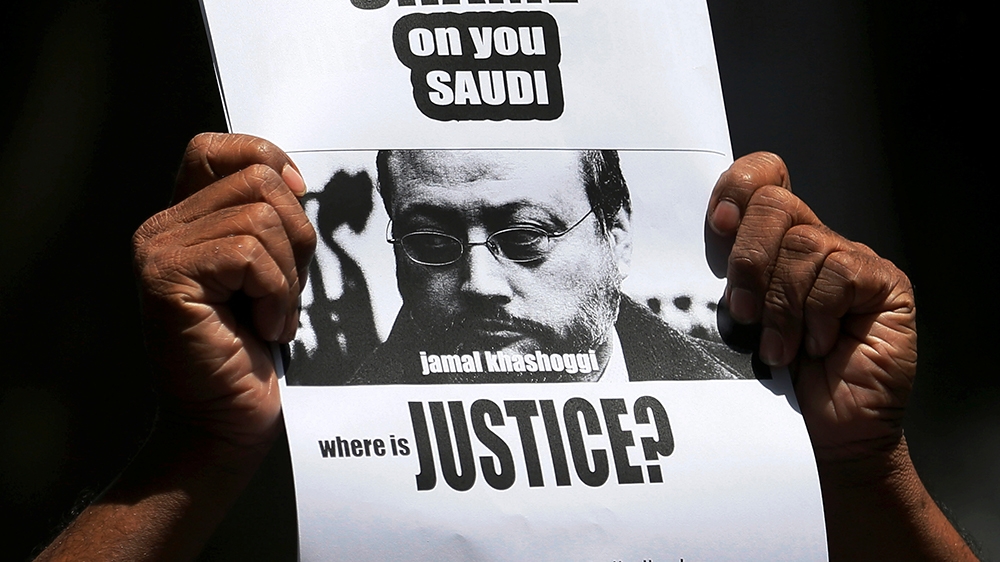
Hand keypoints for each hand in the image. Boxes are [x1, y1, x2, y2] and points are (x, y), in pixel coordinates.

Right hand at [132, 133, 315, 447]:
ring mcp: (158, 250)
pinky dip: (274, 295)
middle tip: (284, 290)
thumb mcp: (269, 271)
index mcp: (186, 220)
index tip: (296, 200)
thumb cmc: (251, 352)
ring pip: (260, 217)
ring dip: (286, 277)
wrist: (227, 421)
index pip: (218, 148)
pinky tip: (261, 327)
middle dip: (295, 237)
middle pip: (257, 179)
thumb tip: (294, 181)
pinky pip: (249, 254)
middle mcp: (163, 227)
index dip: (267, 160)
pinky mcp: (166, 277)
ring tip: (270, 315)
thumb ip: (268, 222)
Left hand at [707, 152, 914, 463]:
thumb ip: (729, 276)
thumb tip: (710, 239)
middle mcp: (813, 240)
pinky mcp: (884, 283)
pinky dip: (817, 314)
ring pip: (804, 244)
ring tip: (778, 348)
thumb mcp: (738, 320)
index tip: (718, 225)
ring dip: (780, 304)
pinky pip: (839, 273)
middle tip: (742, 311)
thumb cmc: (774, 379)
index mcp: (773, 242)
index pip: (761, 177)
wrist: (824, 432)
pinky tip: (817, 345)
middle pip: (775, 203)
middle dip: (748, 258)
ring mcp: (850, 259)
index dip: (737, 188)